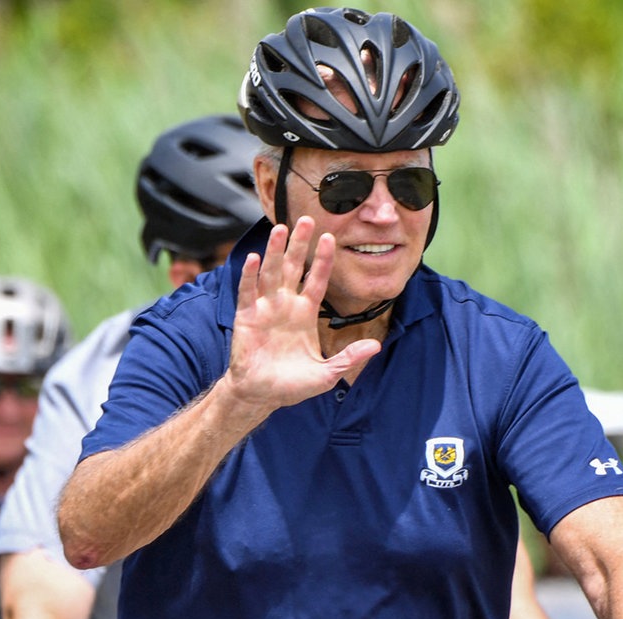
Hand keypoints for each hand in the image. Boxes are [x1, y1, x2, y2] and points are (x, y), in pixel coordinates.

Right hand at [227, 217, 380, 410]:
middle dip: (300, 244)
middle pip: (293, 267)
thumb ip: (349, 358)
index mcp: (305, 313)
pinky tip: (254, 258)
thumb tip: (376, 346)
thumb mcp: (326, 374)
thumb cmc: (292, 385)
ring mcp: (265, 309)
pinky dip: (250, 275)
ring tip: (280, 229)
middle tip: (307, 218)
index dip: (323, 259)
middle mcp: (285, 305)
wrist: (261, 395)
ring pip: (270, 273)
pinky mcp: (246, 317)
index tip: (331, 237)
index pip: (316, 279)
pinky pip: (248, 292)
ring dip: (274, 251)